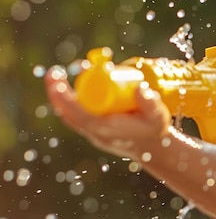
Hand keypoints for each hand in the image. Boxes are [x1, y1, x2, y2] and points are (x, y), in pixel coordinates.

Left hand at [44, 65, 171, 157]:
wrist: (153, 145)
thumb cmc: (154, 128)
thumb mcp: (158, 116)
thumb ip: (151, 103)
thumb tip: (140, 88)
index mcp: (108, 129)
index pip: (81, 116)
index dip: (67, 101)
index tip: (58, 85)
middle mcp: (96, 132)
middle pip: (69, 115)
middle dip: (57, 95)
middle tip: (53, 73)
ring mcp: (92, 131)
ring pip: (69, 115)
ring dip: (59, 97)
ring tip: (55, 75)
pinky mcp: (92, 127)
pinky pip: (74, 115)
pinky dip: (67, 101)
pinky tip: (63, 87)